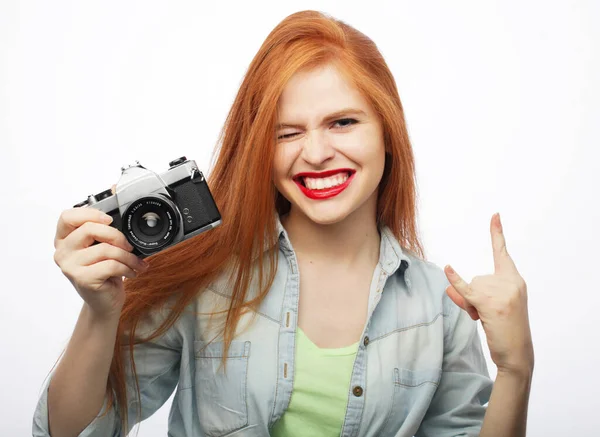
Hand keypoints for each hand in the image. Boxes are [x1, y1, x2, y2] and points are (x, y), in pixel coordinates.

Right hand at [53, 206, 148, 318]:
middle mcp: (62, 251)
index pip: (67, 216)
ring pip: (105, 249)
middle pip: (89, 229)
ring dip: (128, 256)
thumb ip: (107, 225)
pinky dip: (128, 268)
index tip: (109, 219)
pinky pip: (111, 265)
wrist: (106, 302)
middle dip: (117, 235)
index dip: (89, 213)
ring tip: (136, 263)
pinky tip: (132, 272)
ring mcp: (70, 266)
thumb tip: (117, 188)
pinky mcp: (82, 279)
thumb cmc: (106, 271)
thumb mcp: (105, 245)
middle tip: (129, 245)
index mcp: (65, 239)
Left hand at [444, 213, 533, 375]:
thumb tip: (447, 282)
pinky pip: (465, 289)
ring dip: (471, 305)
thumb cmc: (505, 330)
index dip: (497, 233)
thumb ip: (468, 292)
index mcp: (515, 280)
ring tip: (487, 319)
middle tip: (489, 316)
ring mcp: (500, 291)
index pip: (503, 253)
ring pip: (470, 288)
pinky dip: (454, 280)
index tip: (494, 215)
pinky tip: (447, 268)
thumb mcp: (490, 307)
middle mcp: (510, 281)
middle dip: (475, 297)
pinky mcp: (487, 301)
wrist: (517, 354)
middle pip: (477, 278)